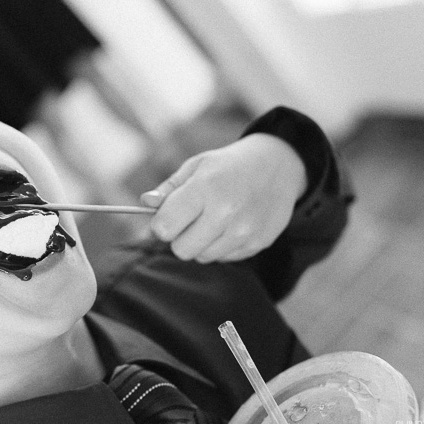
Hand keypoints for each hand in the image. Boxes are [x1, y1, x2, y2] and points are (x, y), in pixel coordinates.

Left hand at [142, 133, 305, 261]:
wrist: (278, 166)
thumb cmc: (229, 166)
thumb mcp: (196, 166)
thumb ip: (168, 188)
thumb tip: (145, 203)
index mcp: (205, 188)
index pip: (164, 228)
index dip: (160, 224)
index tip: (167, 215)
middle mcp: (226, 213)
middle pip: (181, 250)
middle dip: (179, 237)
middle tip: (191, 219)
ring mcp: (244, 231)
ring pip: (202, 257)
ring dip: (201, 243)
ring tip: (214, 219)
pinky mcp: (258, 243)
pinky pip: (224, 258)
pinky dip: (221, 246)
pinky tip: (231, 225)